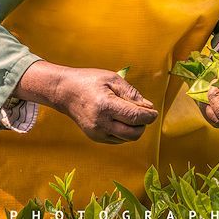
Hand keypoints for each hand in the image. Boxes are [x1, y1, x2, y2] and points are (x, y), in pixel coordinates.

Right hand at [13, 61, 157, 143]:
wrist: (64, 92)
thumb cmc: (89, 81)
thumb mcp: (112, 79)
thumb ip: (132, 94)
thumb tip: (149, 108)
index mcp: (105, 105)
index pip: (135, 117)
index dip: (149, 116)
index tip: (154, 111)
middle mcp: (100, 122)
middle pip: (134, 134)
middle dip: (143, 125)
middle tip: (143, 114)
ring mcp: (97, 132)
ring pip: (127, 139)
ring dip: (134, 129)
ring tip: (128, 114)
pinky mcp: (95, 137)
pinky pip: (118, 139)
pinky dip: (124, 131)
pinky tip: (118, 118)